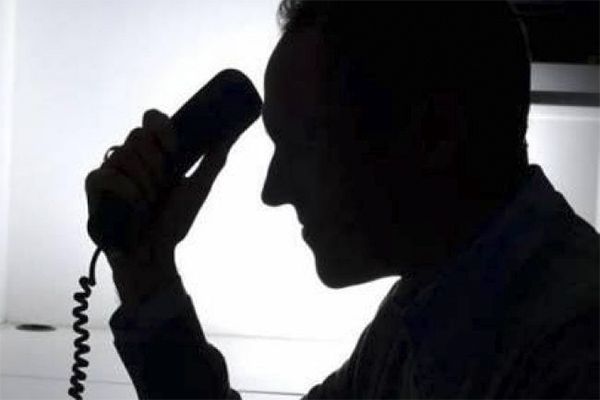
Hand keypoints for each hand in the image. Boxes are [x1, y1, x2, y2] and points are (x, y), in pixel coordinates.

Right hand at [85, 109, 231, 303]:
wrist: (156, 255)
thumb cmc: (173, 223)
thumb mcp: (198, 190)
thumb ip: (212, 162)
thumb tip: (226, 137)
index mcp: (154, 153)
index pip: (150, 119)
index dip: (161, 127)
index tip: (175, 149)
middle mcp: (131, 158)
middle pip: (137, 135)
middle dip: (156, 162)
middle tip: (163, 186)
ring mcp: (112, 171)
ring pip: (122, 154)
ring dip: (144, 181)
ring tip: (150, 203)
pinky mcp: (95, 188)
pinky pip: (104, 173)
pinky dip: (124, 187)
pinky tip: (137, 204)